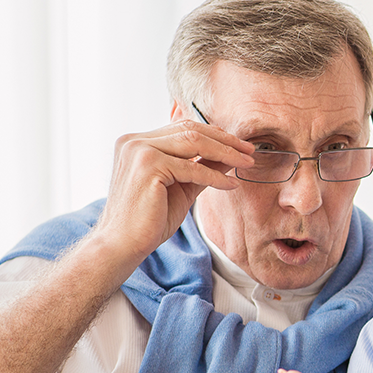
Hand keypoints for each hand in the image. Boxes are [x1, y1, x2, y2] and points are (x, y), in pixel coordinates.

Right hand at [92, 114, 255, 264]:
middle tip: (249, 150)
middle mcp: (135, 141)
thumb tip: (231, 156)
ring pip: (194, 143)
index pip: (182, 128)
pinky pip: (192, 168)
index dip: (214, 134)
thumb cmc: (149, 220)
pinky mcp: (148, 166)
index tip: (239, 145)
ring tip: (247, 162)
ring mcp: (139, 150)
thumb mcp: (182, 187)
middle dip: (225, 140)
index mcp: (138, 142)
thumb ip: (203, 168)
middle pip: (190, 130)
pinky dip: (215, 176)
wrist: (122, 244)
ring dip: (226, 152)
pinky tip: (231, 184)